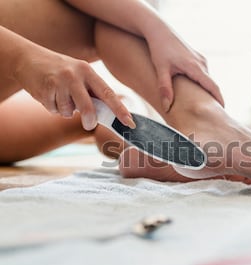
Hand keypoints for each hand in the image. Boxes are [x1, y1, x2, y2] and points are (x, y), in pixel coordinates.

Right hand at [13, 45, 135, 130]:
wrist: (26, 58)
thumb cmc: (59, 70)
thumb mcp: (78, 74)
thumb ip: (91, 92)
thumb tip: (106, 115)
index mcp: (88, 71)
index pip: (108, 93)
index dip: (120, 109)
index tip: (130, 122)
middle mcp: (74, 75)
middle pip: (88, 107)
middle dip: (90, 120)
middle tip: (89, 124)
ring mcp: (59, 82)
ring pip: (69, 111)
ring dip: (65, 110)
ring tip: (59, 96)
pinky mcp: (44, 90)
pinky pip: (54, 110)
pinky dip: (52, 107)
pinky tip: (48, 94)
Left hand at [145, 27, 224, 111]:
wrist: (159, 30)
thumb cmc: (159, 48)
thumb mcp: (161, 69)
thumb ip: (165, 89)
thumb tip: (166, 107)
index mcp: (195, 67)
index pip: (213, 87)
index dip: (219, 100)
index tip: (223, 112)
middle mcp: (202, 63)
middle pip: (212, 85)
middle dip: (214, 99)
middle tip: (214, 115)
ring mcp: (201, 60)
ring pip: (208, 80)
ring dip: (208, 92)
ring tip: (206, 107)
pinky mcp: (198, 58)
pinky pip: (204, 75)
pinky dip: (204, 85)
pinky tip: (198, 94)